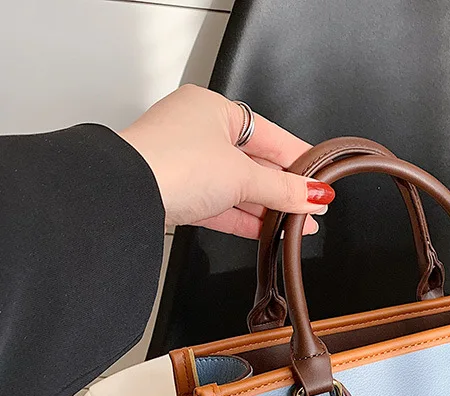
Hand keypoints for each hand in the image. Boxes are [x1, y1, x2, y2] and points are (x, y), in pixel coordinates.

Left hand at [118, 84, 332, 238]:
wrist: (127, 195)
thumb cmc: (173, 164)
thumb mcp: (243, 176)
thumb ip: (283, 188)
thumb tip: (315, 195)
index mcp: (213, 110)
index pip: (270, 136)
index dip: (299, 161)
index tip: (321, 181)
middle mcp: (198, 132)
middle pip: (255, 164)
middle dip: (285, 190)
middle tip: (312, 209)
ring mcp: (187, 164)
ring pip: (238, 187)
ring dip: (268, 208)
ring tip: (298, 226)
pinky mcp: (180, 194)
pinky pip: (221, 205)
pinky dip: (245, 219)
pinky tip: (269, 231)